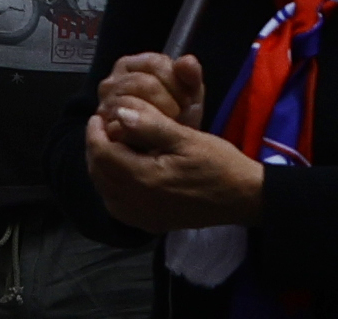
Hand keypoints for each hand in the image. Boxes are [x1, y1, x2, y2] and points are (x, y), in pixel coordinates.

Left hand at [85, 51, 262, 231]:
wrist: (242, 197)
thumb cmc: (218, 162)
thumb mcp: (187, 137)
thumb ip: (151, 126)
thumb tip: (119, 113)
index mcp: (145, 179)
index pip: (103, 155)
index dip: (95, 133)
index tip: (99, 115)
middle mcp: (138, 204)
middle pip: (100, 175)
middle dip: (95, 149)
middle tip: (101, 127)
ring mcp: (144, 218)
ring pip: (106, 192)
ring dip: (102, 168)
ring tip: (110, 145)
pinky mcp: (151, 225)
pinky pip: (119, 208)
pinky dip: (112, 189)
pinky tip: (122, 174)